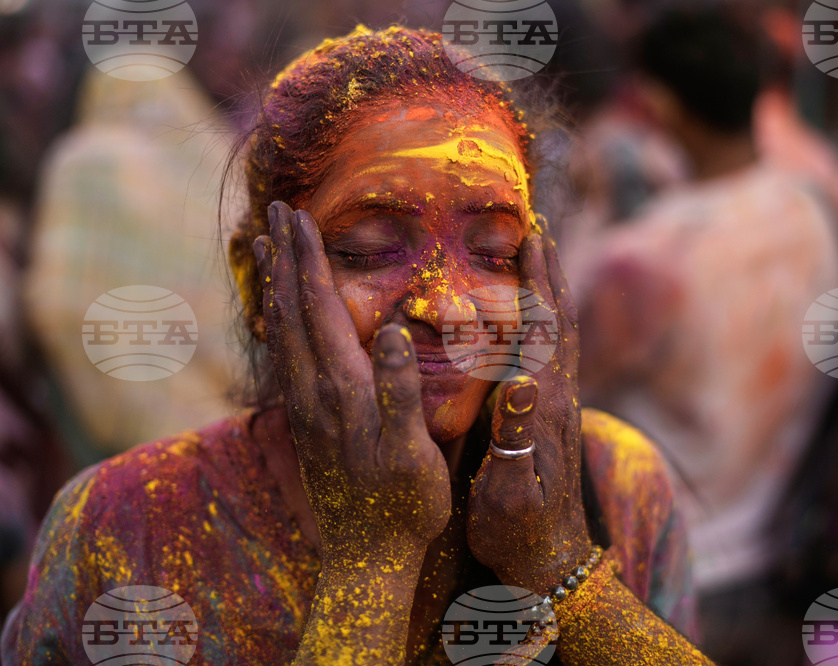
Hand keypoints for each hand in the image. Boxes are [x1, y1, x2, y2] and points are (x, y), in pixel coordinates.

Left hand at [254, 201, 450, 564]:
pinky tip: (280, 314)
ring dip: (275, 285)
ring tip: (265, 248)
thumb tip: (389, 329)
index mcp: (343, 390)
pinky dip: (279, 321)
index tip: (297, 217)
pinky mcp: (307, 422)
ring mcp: (307, 408)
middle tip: (275, 213)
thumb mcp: (414, 450)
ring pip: (283, 332)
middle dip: (284, 258)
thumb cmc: (404, 504)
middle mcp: (316, 393)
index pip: (320, 310)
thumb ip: (399, 390)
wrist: (368, 556)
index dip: (309, 261)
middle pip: (293, 312)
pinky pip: (285, 357)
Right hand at [466, 231, 591, 593]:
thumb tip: (521, 380)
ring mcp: (558, 408)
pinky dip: (548, 323)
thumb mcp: (508, 490)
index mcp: (542, 406)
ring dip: (552, 291)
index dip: (537, 282)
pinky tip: (537, 316)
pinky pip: (554, 357)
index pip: (543, 331)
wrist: (552, 563)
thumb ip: (515, 437)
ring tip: (541, 256)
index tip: (531, 236)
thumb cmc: (519, 531)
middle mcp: (556, 398)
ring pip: (560, 336)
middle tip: (538, 225)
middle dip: (548, 270)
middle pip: (558, 320)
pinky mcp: (553, 419)